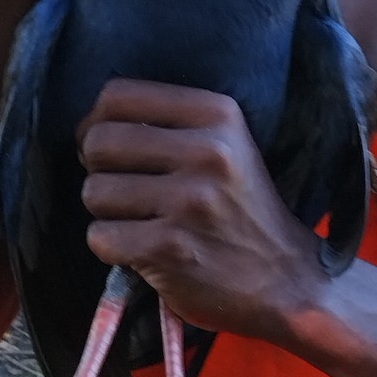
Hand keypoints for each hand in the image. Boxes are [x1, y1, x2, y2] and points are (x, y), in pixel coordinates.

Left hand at [79, 80, 320, 336]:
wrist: (287, 281)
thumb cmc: (241, 210)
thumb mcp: (225, 146)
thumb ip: (168, 125)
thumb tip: (89, 127)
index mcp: (218, 114)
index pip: (117, 96)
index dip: (96, 123)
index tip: (110, 149)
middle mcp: (207, 151)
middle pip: (99, 142)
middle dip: (98, 170)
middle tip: (123, 190)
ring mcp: (189, 201)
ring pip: (94, 191)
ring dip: (106, 212)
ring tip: (139, 222)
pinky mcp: (170, 248)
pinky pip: (100, 237)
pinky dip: (111, 247)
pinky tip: (141, 250)